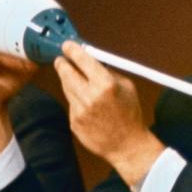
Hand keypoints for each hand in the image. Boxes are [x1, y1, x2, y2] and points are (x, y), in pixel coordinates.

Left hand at [54, 41, 164, 185]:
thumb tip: (92, 60)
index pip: (82, 60)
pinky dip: (76, 100)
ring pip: (66, 87)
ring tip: (77, 80)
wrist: (126, 145)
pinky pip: (71, 104)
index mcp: (106, 84)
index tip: (67, 46)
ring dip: (69, 81)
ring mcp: (80, 110)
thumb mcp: (127, 87)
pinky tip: (87, 105)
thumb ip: (108, 72)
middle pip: (66, 72)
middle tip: (62, 60)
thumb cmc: (130, 115)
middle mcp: (90, 96)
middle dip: (63, 64)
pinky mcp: (74, 122)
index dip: (72, 50)